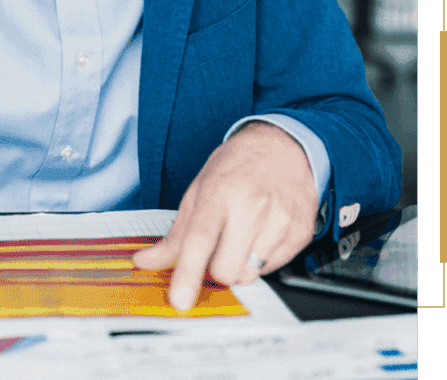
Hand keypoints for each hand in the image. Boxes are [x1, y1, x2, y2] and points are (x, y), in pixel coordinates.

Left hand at [132, 122, 318, 311]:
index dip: (187, 274)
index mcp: (219, 192)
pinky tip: (261, 234)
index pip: (199, 240)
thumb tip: (146, 260)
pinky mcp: (299, 233)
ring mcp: (279, 220)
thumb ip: (174, 233)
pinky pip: (273, 269)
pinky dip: (260, 260)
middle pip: (225, 270)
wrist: (282, 146)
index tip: (180, 300)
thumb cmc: (237, 166)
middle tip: (217, 247)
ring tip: (241, 235)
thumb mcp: (199, 189)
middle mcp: (251, 206)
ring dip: (239, 265)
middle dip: (215, 269)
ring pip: (249, 275)